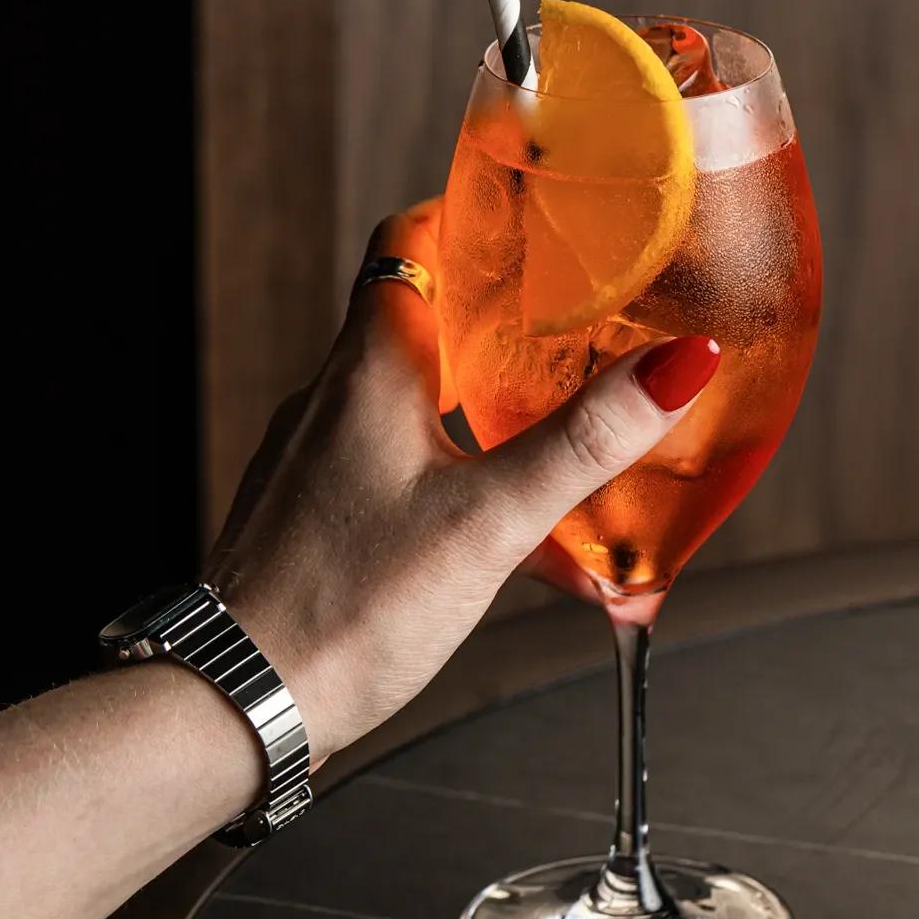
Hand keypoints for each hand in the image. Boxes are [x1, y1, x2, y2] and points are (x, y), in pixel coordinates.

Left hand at [206, 200, 719, 762]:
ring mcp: (318, 462)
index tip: (532, 214)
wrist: (240, 704)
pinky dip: (464, 496)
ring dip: (496, 429)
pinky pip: (403, 482)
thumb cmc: (345, 609)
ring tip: (571, 467)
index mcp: (370, 367)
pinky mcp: (317, 523)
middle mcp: (334, 400)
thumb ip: (585, 442)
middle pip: (428, 326)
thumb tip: (678, 364)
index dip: (469, 216)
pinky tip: (523, 559)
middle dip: (510, 332)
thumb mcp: (490, 520)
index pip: (410, 242)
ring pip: (422, 413)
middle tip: (582, 335)